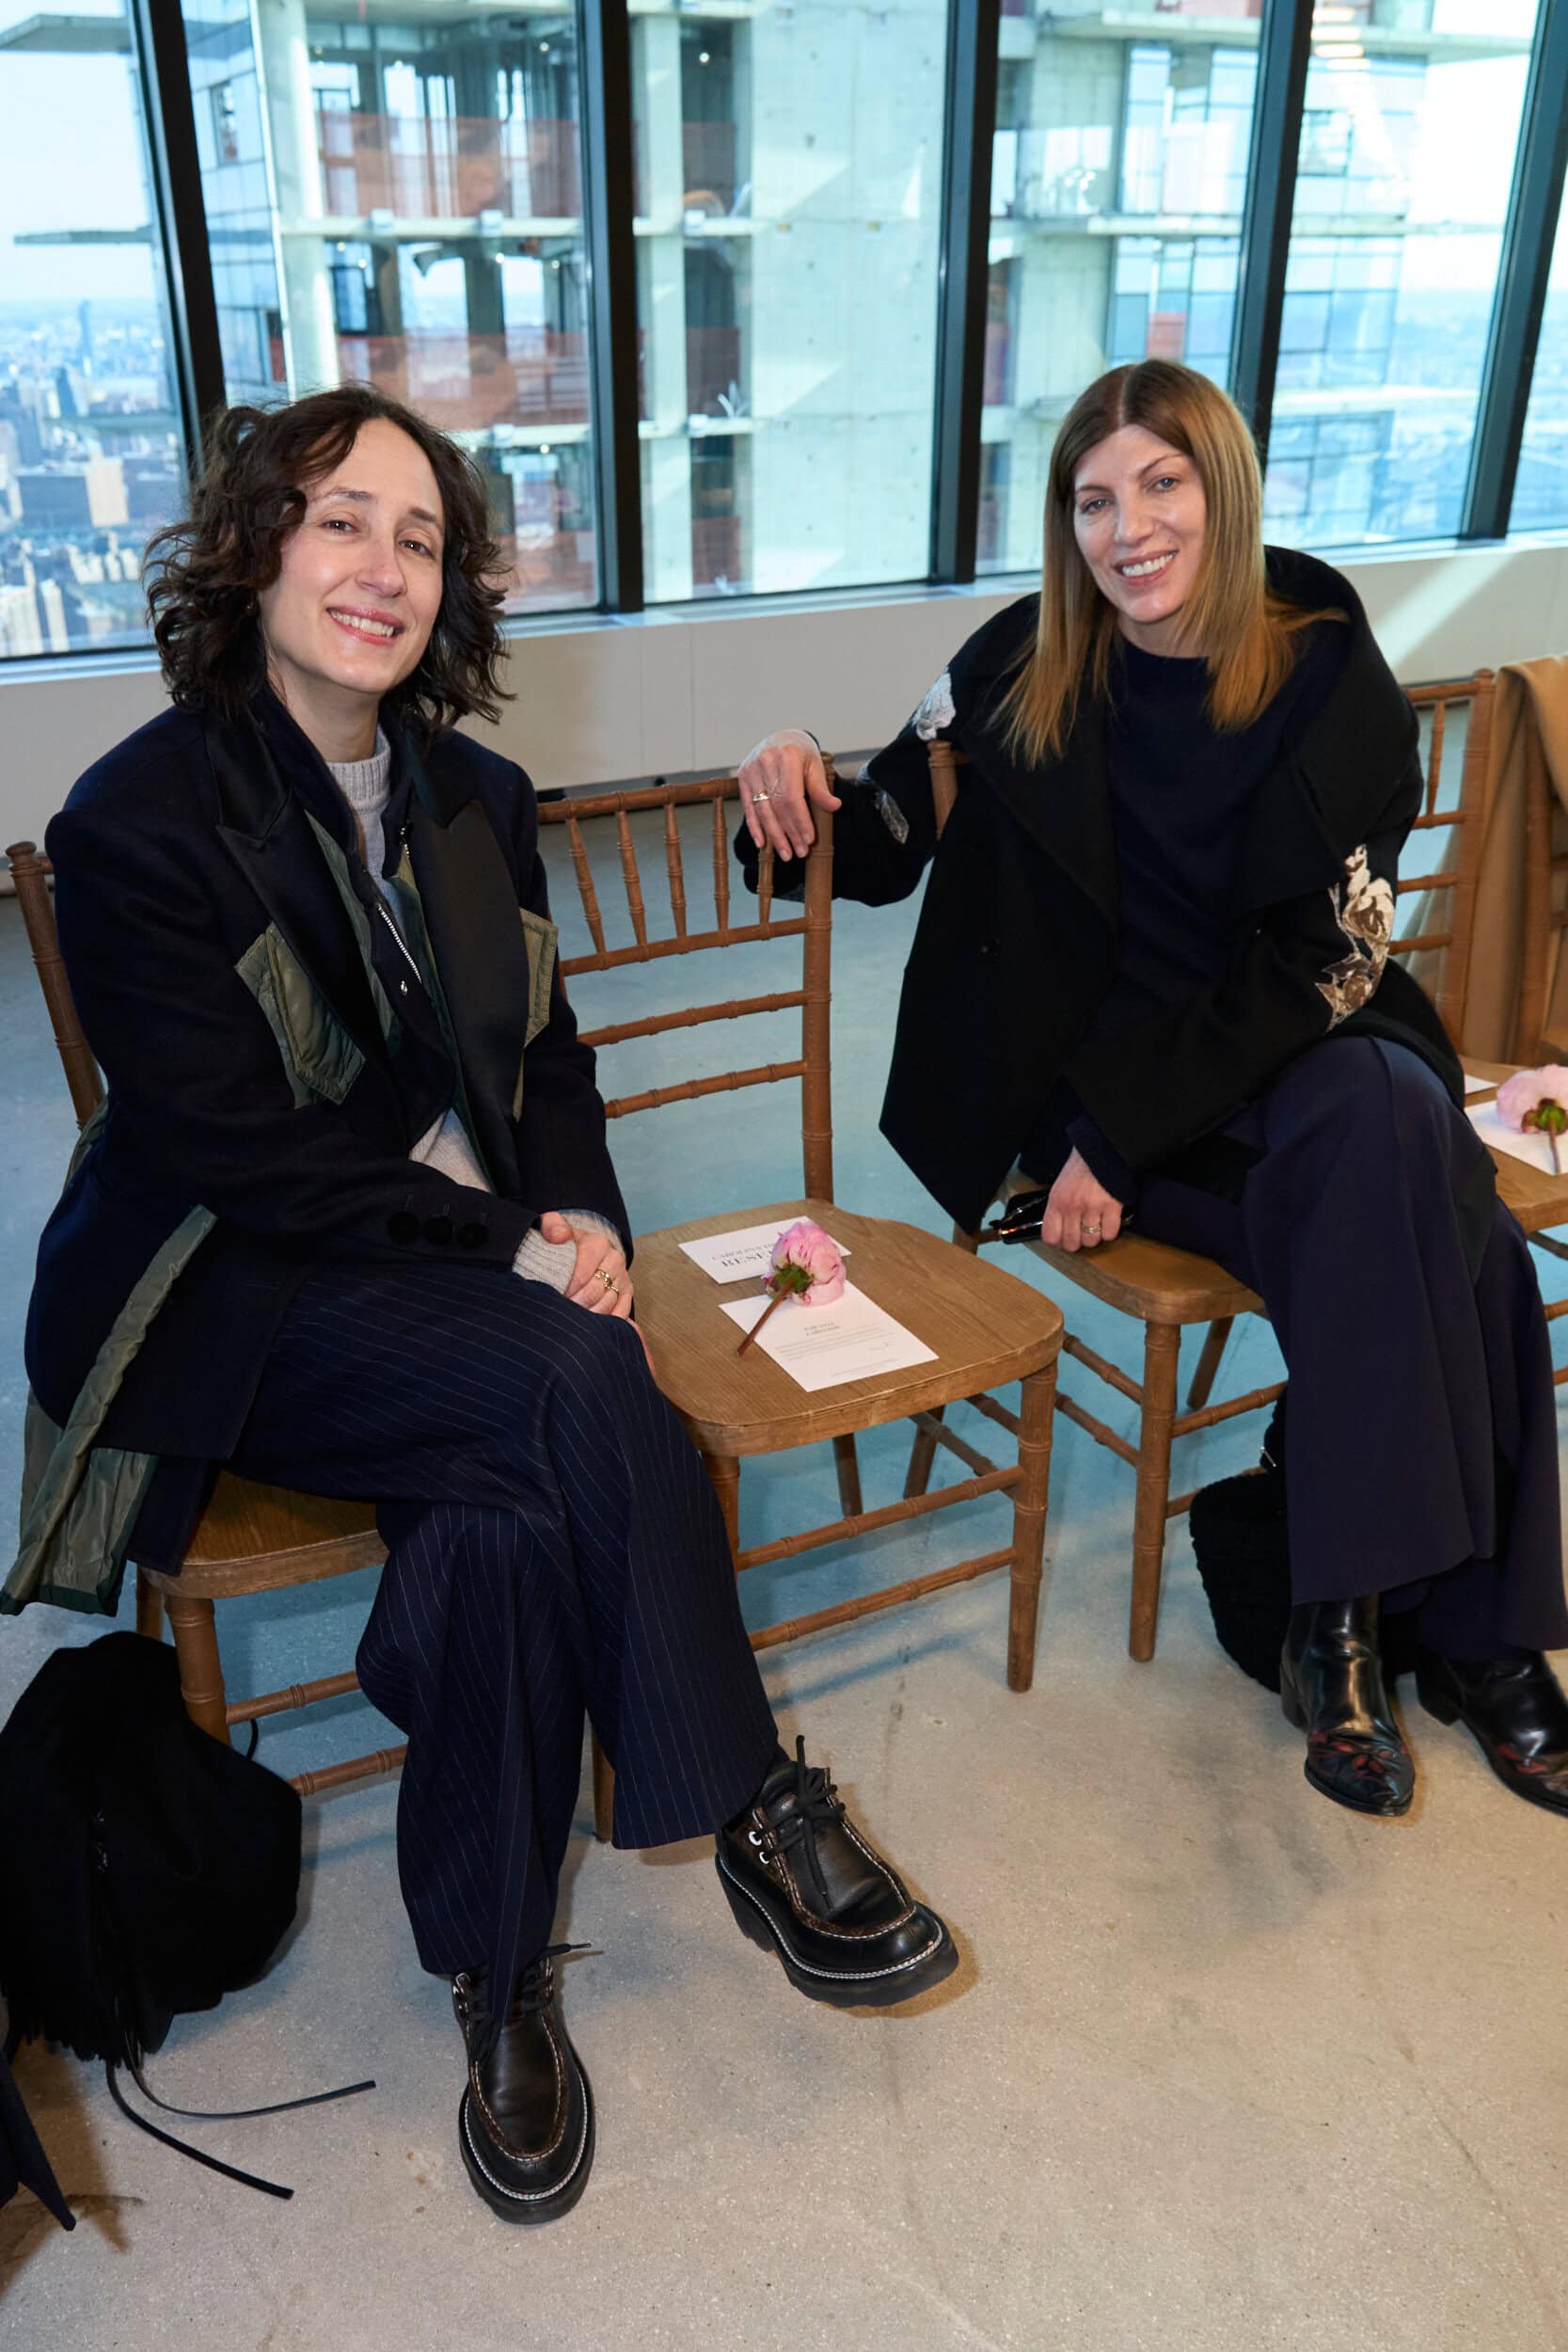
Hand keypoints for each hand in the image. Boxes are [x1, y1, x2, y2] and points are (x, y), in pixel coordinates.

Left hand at [539, 1211, 633, 1317]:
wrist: (581, 1250)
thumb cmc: (563, 1245)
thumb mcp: (552, 1229)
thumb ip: (552, 1227)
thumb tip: (558, 1236)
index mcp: (597, 1243)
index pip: (581, 1274)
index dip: (565, 1291)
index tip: (552, 1299)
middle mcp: (614, 1259)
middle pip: (594, 1292)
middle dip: (574, 1306)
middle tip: (558, 1314)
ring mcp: (622, 1277)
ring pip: (607, 1304)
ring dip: (588, 1318)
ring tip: (570, 1323)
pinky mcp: (627, 1292)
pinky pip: (621, 1312)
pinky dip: (607, 1322)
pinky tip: (592, 1328)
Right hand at [737, 729, 841, 861]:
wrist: (781, 737)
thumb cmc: (801, 753)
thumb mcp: (815, 766)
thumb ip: (821, 788)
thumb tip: (834, 807)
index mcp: (787, 757)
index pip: (792, 797)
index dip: (800, 821)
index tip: (809, 840)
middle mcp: (766, 761)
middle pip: (778, 806)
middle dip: (790, 832)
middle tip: (800, 852)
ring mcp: (751, 769)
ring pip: (763, 810)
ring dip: (774, 835)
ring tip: (786, 853)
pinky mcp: (742, 777)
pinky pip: (748, 807)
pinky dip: (755, 827)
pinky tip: (763, 843)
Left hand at [1039, 1150, 1122, 1251]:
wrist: (1101, 1150)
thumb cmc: (1080, 1168)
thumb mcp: (1060, 1187)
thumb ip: (1058, 1209)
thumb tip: (1058, 1232)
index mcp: (1056, 1201)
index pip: (1050, 1237)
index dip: (1058, 1242)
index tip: (1064, 1239)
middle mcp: (1072, 1207)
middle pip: (1072, 1244)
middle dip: (1078, 1242)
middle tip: (1082, 1233)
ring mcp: (1092, 1207)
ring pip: (1091, 1241)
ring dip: (1095, 1237)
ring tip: (1096, 1225)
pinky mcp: (1112, 1206)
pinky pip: (1110, 1234)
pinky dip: (1110, 1232)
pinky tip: (1108, 1222)